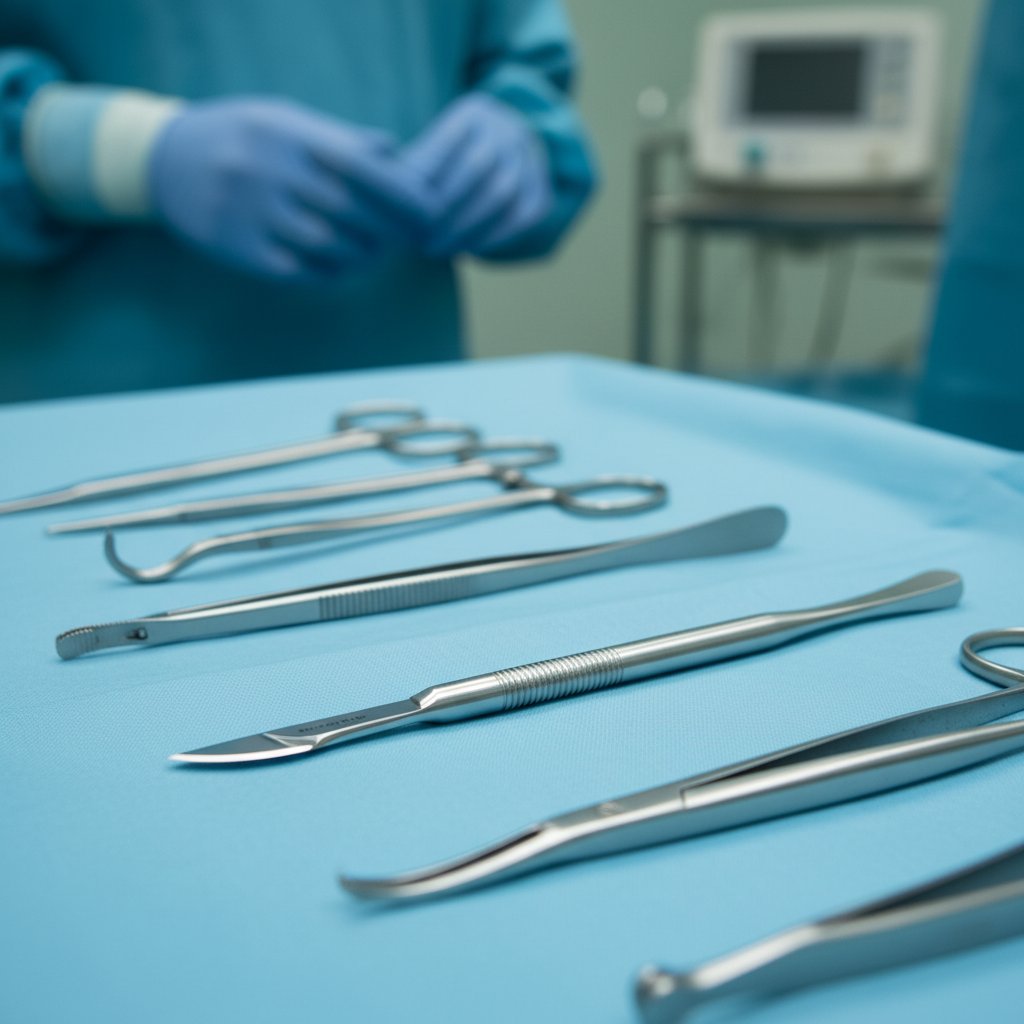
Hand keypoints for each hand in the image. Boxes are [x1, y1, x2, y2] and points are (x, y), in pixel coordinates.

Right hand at [149, 98, 428, 280]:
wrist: (162, 163)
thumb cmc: (241, 138)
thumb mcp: (283, 119)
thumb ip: (338, 138)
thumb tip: (395, 151)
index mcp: (287, 133)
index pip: (361, 165)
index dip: (403, 192)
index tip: (432, 211)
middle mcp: (269, 171)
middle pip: (351, 210)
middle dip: (390, 229)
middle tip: (411, 240)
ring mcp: (252, 214)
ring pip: (330, 245)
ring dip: (364, 255)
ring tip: (379, 254)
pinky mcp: (240, 250)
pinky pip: (301, 271)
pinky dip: (332, 273)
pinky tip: (346, 268)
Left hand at [405, 93, 552, 257]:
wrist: (494, 167)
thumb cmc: (441, 170)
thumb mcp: (422, 159)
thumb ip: (410, 171)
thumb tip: (386, 190)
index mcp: (475, 110)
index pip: (447, 146)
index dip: (426, 186)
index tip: (405, 216)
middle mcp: (509, 126)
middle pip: (478, 168)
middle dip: (448, 210)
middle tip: (422, 242)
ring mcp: (532, 156)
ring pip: (503, 193)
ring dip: (469, 228)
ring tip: (441, 249)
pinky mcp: (542, 188)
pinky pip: (524, 215)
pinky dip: (498, 237)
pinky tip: (473, 251)